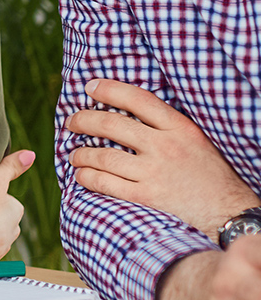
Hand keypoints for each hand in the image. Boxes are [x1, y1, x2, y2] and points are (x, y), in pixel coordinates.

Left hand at [67, 80, 258, 234]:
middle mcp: (166, 147)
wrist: (227, 212)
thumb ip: (167, 127)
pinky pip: (105, 183)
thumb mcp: (196, 140)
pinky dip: (87, 177)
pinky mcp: (146, 197)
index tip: (90, 87)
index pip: (139, 99)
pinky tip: (81, 175)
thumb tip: (128, 113)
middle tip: (72, 122)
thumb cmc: (210, 174)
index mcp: (180, 128)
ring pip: (103, 156)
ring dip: (81, 153)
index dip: (110, 90)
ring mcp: (154, 172)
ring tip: (74, 154)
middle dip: (84, 120)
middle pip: (112, 125)